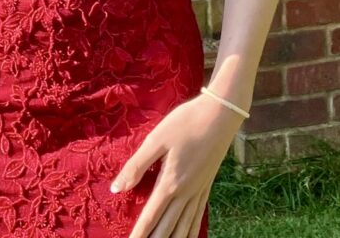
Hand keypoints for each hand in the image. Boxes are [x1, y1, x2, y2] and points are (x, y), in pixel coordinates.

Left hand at [110, 94, 243, 237]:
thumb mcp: (156, 139)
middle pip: (167, 228)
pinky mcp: (207, 186)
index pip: (150, 217)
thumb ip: (136, 166)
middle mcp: (185, 193)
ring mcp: (199, 191)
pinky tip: (187, 237)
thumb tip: (117, 189)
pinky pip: (198, 218)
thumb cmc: (186, 122)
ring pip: (184, 227)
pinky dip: (191, 233)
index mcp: (170, 182)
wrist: (221, 114)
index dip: (138, 234)